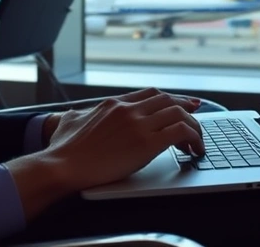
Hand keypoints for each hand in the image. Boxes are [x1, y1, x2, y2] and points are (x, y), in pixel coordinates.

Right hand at [43, 88, 204, 191]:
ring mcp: (138, 125)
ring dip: (192, 126)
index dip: (170, 98)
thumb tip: (75, 116)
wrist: (63, 165)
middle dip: (186, 108)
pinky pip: (181, 131)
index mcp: (113, 103)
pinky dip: (193, 138)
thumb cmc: (63, 150)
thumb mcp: (69, 122)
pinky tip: (194, 149)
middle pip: (168, 100)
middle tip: (196, 115)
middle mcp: (128, 110)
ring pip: (179, 113)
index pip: (150, 94)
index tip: (182, 103)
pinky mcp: (147, 143)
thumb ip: (78, 115)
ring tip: (196, 141)